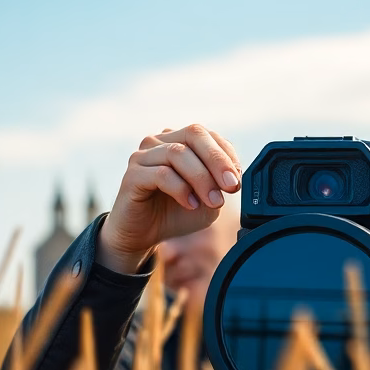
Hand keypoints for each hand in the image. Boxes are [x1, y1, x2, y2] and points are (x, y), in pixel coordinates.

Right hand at [97, 124, 241, 273]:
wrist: (142, 236)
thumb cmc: (174, 213)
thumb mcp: (207, 200)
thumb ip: (220, 185)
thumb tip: (234, 174)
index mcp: (179, 141)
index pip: (207, 135)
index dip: (226, 155)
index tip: (237, 181)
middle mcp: (160, 142)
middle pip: (194, 133)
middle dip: (217, 160)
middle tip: (231, 186)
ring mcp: (143, 156)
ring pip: (178, 153)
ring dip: (201, 178)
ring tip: (212, 201)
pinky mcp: (132, 175)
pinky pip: (161, 174)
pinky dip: (181, 189)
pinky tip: (190, 203)